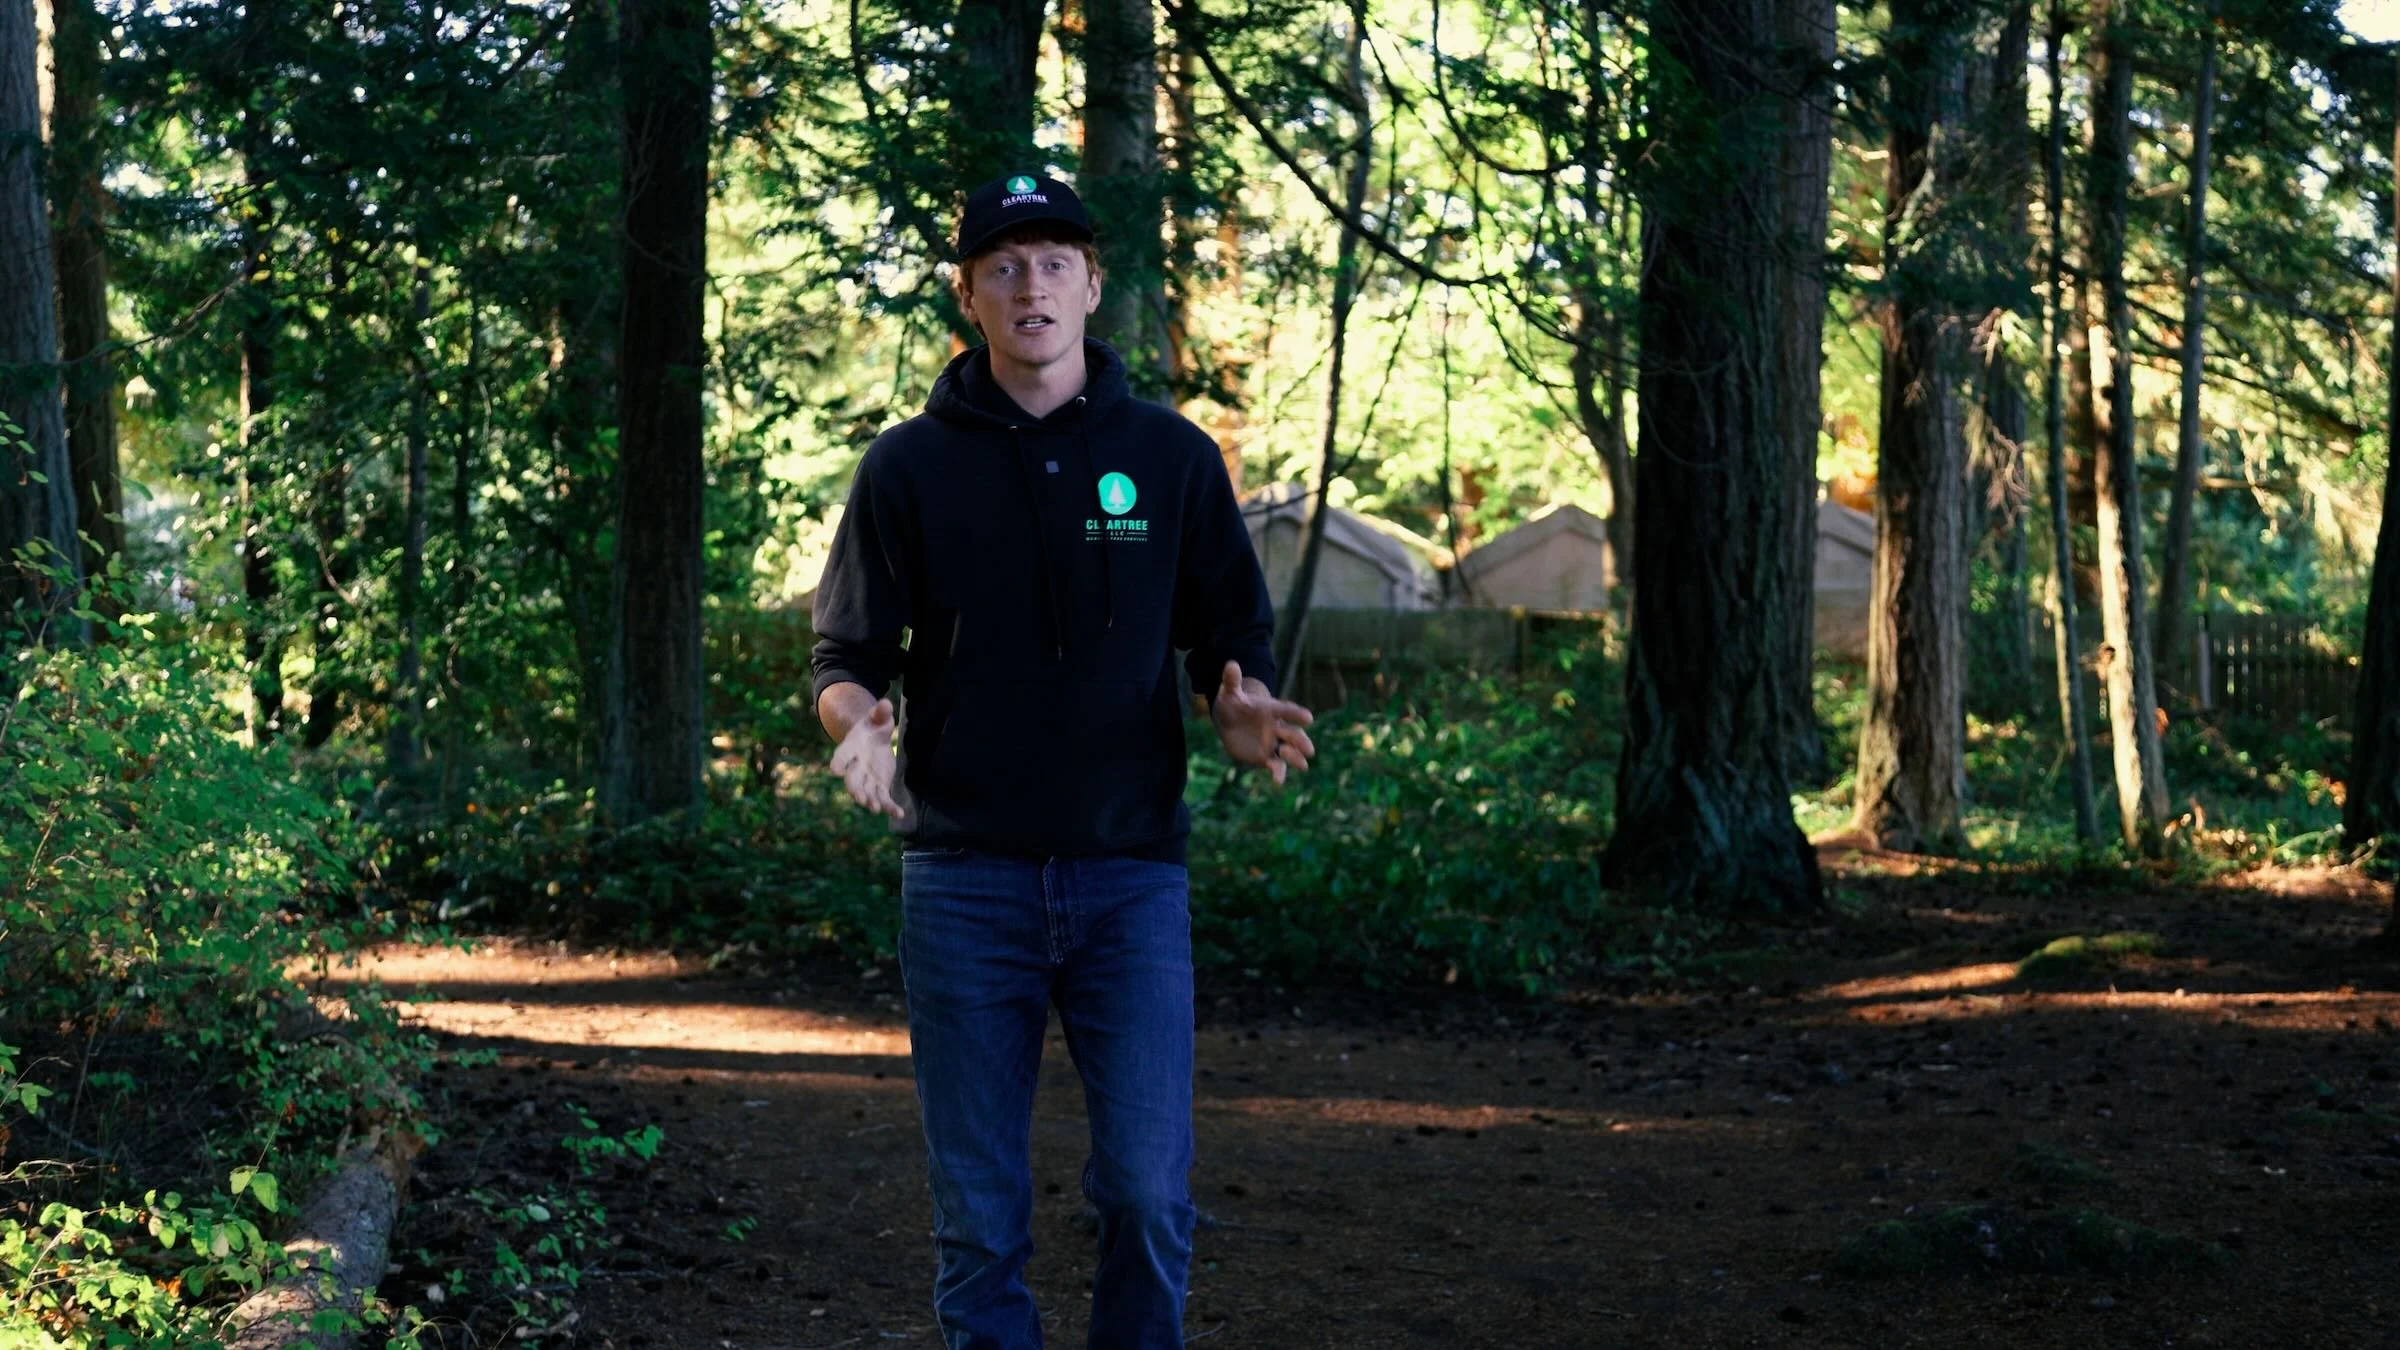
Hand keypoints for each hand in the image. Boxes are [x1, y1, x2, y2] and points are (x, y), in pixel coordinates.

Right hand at [830, 697, 904, 819]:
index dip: (838, 762)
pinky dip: (890, 807)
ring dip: (871, 801)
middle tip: (859, 799)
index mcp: (851, 748)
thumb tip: (885, 704)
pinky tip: (899, 814)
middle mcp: (855, 767)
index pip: (842, 756)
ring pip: (867, 793)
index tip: (834, 770)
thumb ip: (880, 713)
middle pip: (852, 780)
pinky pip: (884, 798)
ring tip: (875, 809)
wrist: (872, 739)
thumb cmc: (873, 726)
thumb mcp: (877, 717)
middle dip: (855, 789)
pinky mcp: (880, 786)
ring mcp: (867, 779)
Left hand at [1210, 661, 1314, 785]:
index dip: (1296, 714)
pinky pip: (1276, 766)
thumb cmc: (1233, 703)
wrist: (1230, 720)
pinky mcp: (1267, 757)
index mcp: (1272, 710)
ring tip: (1301, 764)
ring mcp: (1274, 743)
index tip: (1308, 718)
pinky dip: (1279, 774)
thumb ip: (1232, 681)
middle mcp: (1277, 727)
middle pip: (1294, 734)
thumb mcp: (1229, 692)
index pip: (1287, 711)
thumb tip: (1230, 664)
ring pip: (1290, 752)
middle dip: (1302, 742)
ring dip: (1295, 758)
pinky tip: (1278, 782)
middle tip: (1309, 749)